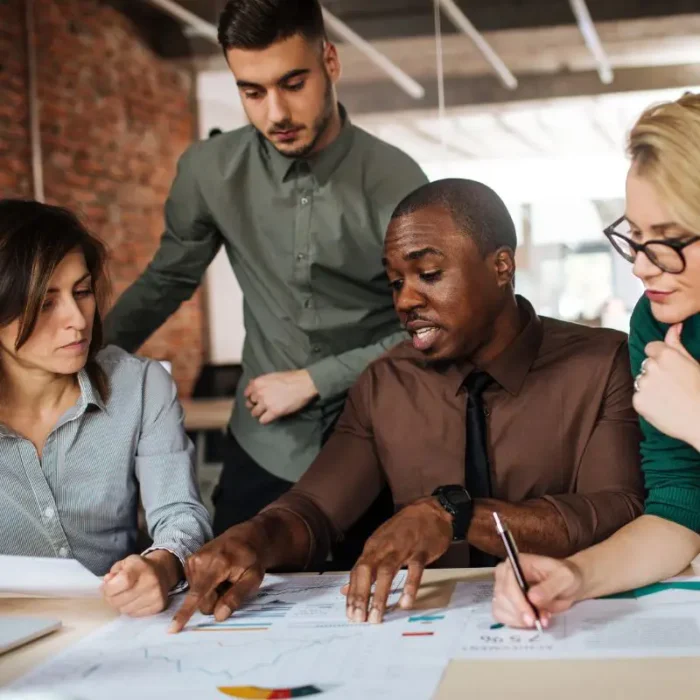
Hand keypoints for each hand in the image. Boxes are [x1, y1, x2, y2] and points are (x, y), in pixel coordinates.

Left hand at [101, 551, 179, 616]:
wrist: (162, 571)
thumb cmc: (139, 567)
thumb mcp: (124, 563)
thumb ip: (113, 573)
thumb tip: (106, 583)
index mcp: (141, 567)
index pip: (123, 581)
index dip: (109, 588)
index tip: (106, 587)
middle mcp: (151, 581)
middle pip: (120, 600)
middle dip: (111, 598)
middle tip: (113, 593)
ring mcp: (156, 595)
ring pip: (125, 610)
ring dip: (121, 605)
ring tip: (125, 596)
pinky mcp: (159, 606)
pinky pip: (135, 615)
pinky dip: (131, 609)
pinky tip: (134, 600)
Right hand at [169, 521, 267, 632]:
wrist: (244, 537)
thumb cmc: (251, 559)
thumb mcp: (253, 578)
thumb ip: (237, 596)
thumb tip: (218, 616)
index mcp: (217, 564)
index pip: (199, 593)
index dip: (185, 612)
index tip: (172, 629)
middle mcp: (199, 561)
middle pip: (201, 600)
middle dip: (216, 600)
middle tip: (230, 585)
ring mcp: (192, 561)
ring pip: (197, 595)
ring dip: (212, 593)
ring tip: (224, 578)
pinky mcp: (189, 563)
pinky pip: (195, 587)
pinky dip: (206, 586)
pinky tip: (216, 576)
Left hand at [244, 370, 318, 424]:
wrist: (303, 383)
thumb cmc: (291, 378)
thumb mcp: (272, 375)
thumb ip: (260, 381)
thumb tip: (251, 383)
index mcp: (258, 383)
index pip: (246, 394)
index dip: (252, 397)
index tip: (256, 399)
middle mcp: (259, 393)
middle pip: (250, 404)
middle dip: (256, 405)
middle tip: (262, 406)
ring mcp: (266, 403)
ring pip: (254, 413)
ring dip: (260, 414)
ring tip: (267, 412)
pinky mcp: (274, 412)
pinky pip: (263, 420)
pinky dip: (266, 420)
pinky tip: (271, 416)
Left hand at [343, 497, 452, 623]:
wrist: (431, 510)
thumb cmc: (405, 529)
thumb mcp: (382, 544)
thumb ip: (366, 566)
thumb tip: (346, 588)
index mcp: (373, 547)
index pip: (357, 571)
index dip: (353, 593)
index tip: (350, 614)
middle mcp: (384, 547)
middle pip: (367, 571)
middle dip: (361, 595)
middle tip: (360, 619)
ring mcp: (402, 547)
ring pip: (387, 572)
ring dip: (380, 595)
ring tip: (377, 616)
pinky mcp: (421, 550)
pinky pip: (414, 570)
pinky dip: (409, 586)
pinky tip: (405, 603)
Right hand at [492, 554, 582, 627]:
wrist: (567, 586)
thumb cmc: (565, 577)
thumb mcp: (564, 579)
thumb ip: (549, 587)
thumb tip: (532, 598)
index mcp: (516, 562)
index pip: (508, 582)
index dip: (518, 601)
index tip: (532, 617)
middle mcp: (505, 574)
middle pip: (502, 596)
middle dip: (520, 613)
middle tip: (539, 621)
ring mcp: (503, 588)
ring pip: (500, 608)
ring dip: (518, 620)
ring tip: (539, 619)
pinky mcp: (505, 602)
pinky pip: (501, 615)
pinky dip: (515, 623)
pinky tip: (530, 621)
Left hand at [633, 324, 699, 447]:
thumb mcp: (693, 363)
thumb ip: (677, 343)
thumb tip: (674, 326)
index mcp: (665, 355)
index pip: (651, 347)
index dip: (661, 357)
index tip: (670, 368)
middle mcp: (650, 367)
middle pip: (646, 364)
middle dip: (656, 371)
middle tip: (673, 385)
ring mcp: (642, 384)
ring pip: (641, 380)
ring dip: (650, 386)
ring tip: (669, 397)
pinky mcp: (637, 401)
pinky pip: (638, 397)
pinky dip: (647, 402)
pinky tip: (662, 407)